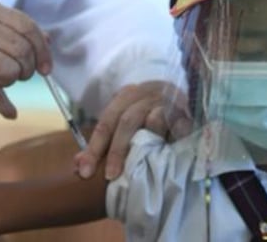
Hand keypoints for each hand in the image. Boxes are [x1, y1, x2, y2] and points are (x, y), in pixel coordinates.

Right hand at [0, 0, 51, 118]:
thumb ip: (13, 29)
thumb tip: (47, 40)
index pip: (28, 27)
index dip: (42, 49)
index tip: (46, 67)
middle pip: (23, 50)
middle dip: (27, 69)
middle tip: (20, 75)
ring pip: (11, 70)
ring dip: (12, 82)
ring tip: (1, 81)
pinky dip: (5, 106)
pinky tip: (9, 111)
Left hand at [75, 80, 190, 179]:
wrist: (189, 91)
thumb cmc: (153, 112)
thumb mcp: (126, 122)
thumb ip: (104, 143)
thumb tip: (77, 165)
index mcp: (127, 95)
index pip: (106, 121)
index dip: (94, 148)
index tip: (85, 172)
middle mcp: (146, 93)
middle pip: (127, 120)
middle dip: (117, 150)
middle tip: (111, 176)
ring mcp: (168, 99)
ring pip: (154, 119)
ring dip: (146, 142)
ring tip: (139, 166)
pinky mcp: (187, 109)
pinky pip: (179, 125)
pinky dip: (173, 137)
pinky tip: (169, 149)